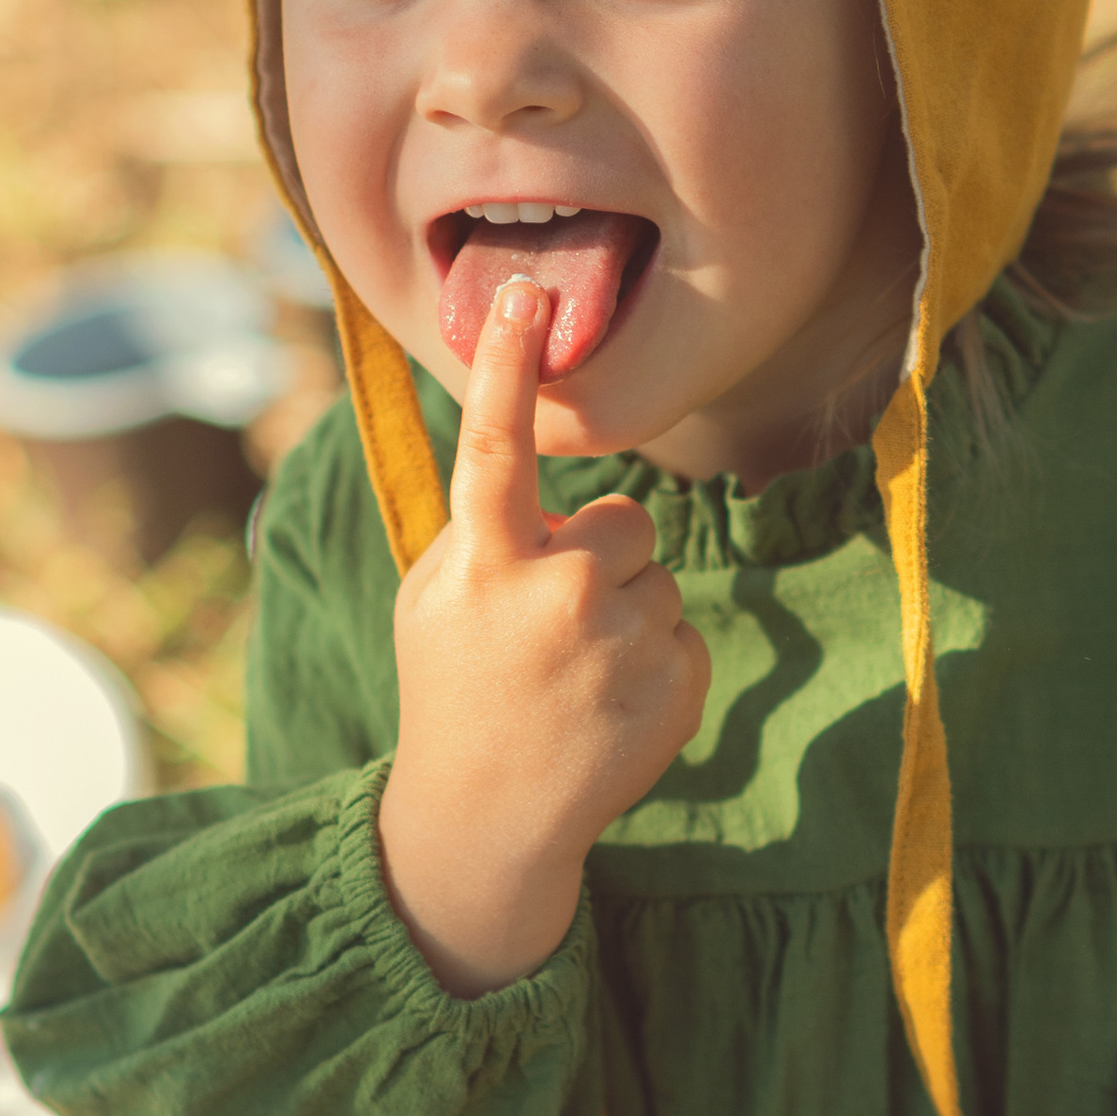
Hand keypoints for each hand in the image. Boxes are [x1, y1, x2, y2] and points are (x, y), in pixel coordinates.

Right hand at [378, 272, 710, 994]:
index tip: (528, 296)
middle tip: (551, 625)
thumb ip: (487, 528)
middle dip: (598, 555)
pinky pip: (681, 627)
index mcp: (486, 562)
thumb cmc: (454, 687)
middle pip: (622, 519)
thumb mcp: (435, 597)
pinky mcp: (677, 681)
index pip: (497, 445)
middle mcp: (559, 592)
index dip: (508, 366)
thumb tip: (554, 484)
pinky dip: (653, 658)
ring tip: (574, 673)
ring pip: (656, 574)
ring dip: (626, 609)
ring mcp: (624, 640)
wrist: (489, 819)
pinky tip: (607, 704)